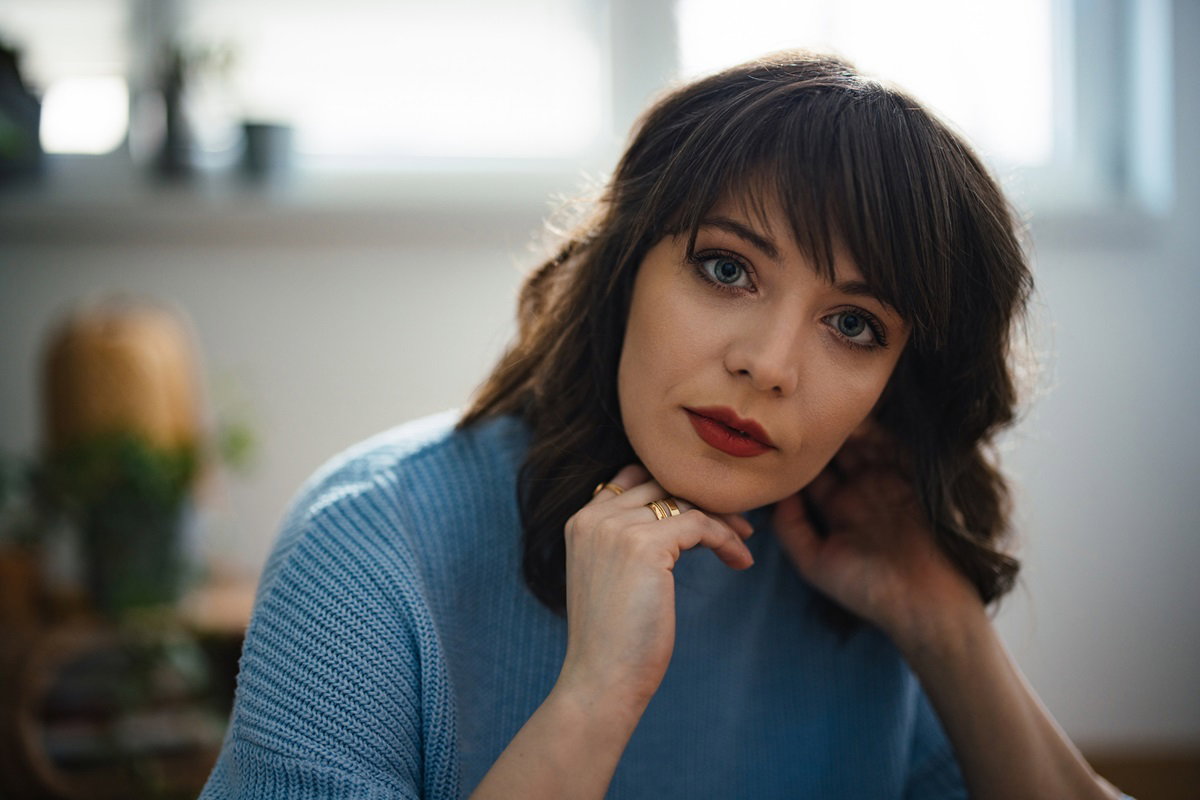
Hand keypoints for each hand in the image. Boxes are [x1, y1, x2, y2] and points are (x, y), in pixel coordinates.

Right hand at [556, 464, 754, 714]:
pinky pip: (701, 525)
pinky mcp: (646, 546)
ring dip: (723, 519)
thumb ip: (629, 540)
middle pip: (663, 482)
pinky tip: (740, 561)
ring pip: (686, 501)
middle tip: (737, 523)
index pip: (635, 476)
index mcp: (581, 521)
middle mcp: (594, 517)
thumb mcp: (612, 575)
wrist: (601, 681)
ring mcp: (617, 528)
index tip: (704, 511)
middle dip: (703, 498)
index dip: (674, 488)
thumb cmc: (612, 639)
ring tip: (742, 542)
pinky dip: (727, 539)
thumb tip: (681, 517)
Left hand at [771, 421, 979, 646]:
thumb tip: (776, 490)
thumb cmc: (867, 589)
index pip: (810, 470)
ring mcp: (888, 479)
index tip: (770, 432)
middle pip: (833, 449)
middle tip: (792, 410)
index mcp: (837, 507)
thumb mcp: (816, 561)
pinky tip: (851, 420)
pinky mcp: (913, 477)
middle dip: (815, 432)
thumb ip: (790, 527)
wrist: (925, 604)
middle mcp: (862, 488)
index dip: (792, 454)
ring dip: (841, 426)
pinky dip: (873, 429)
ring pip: (859, 441)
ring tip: (817, 409)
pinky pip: (891, 444)